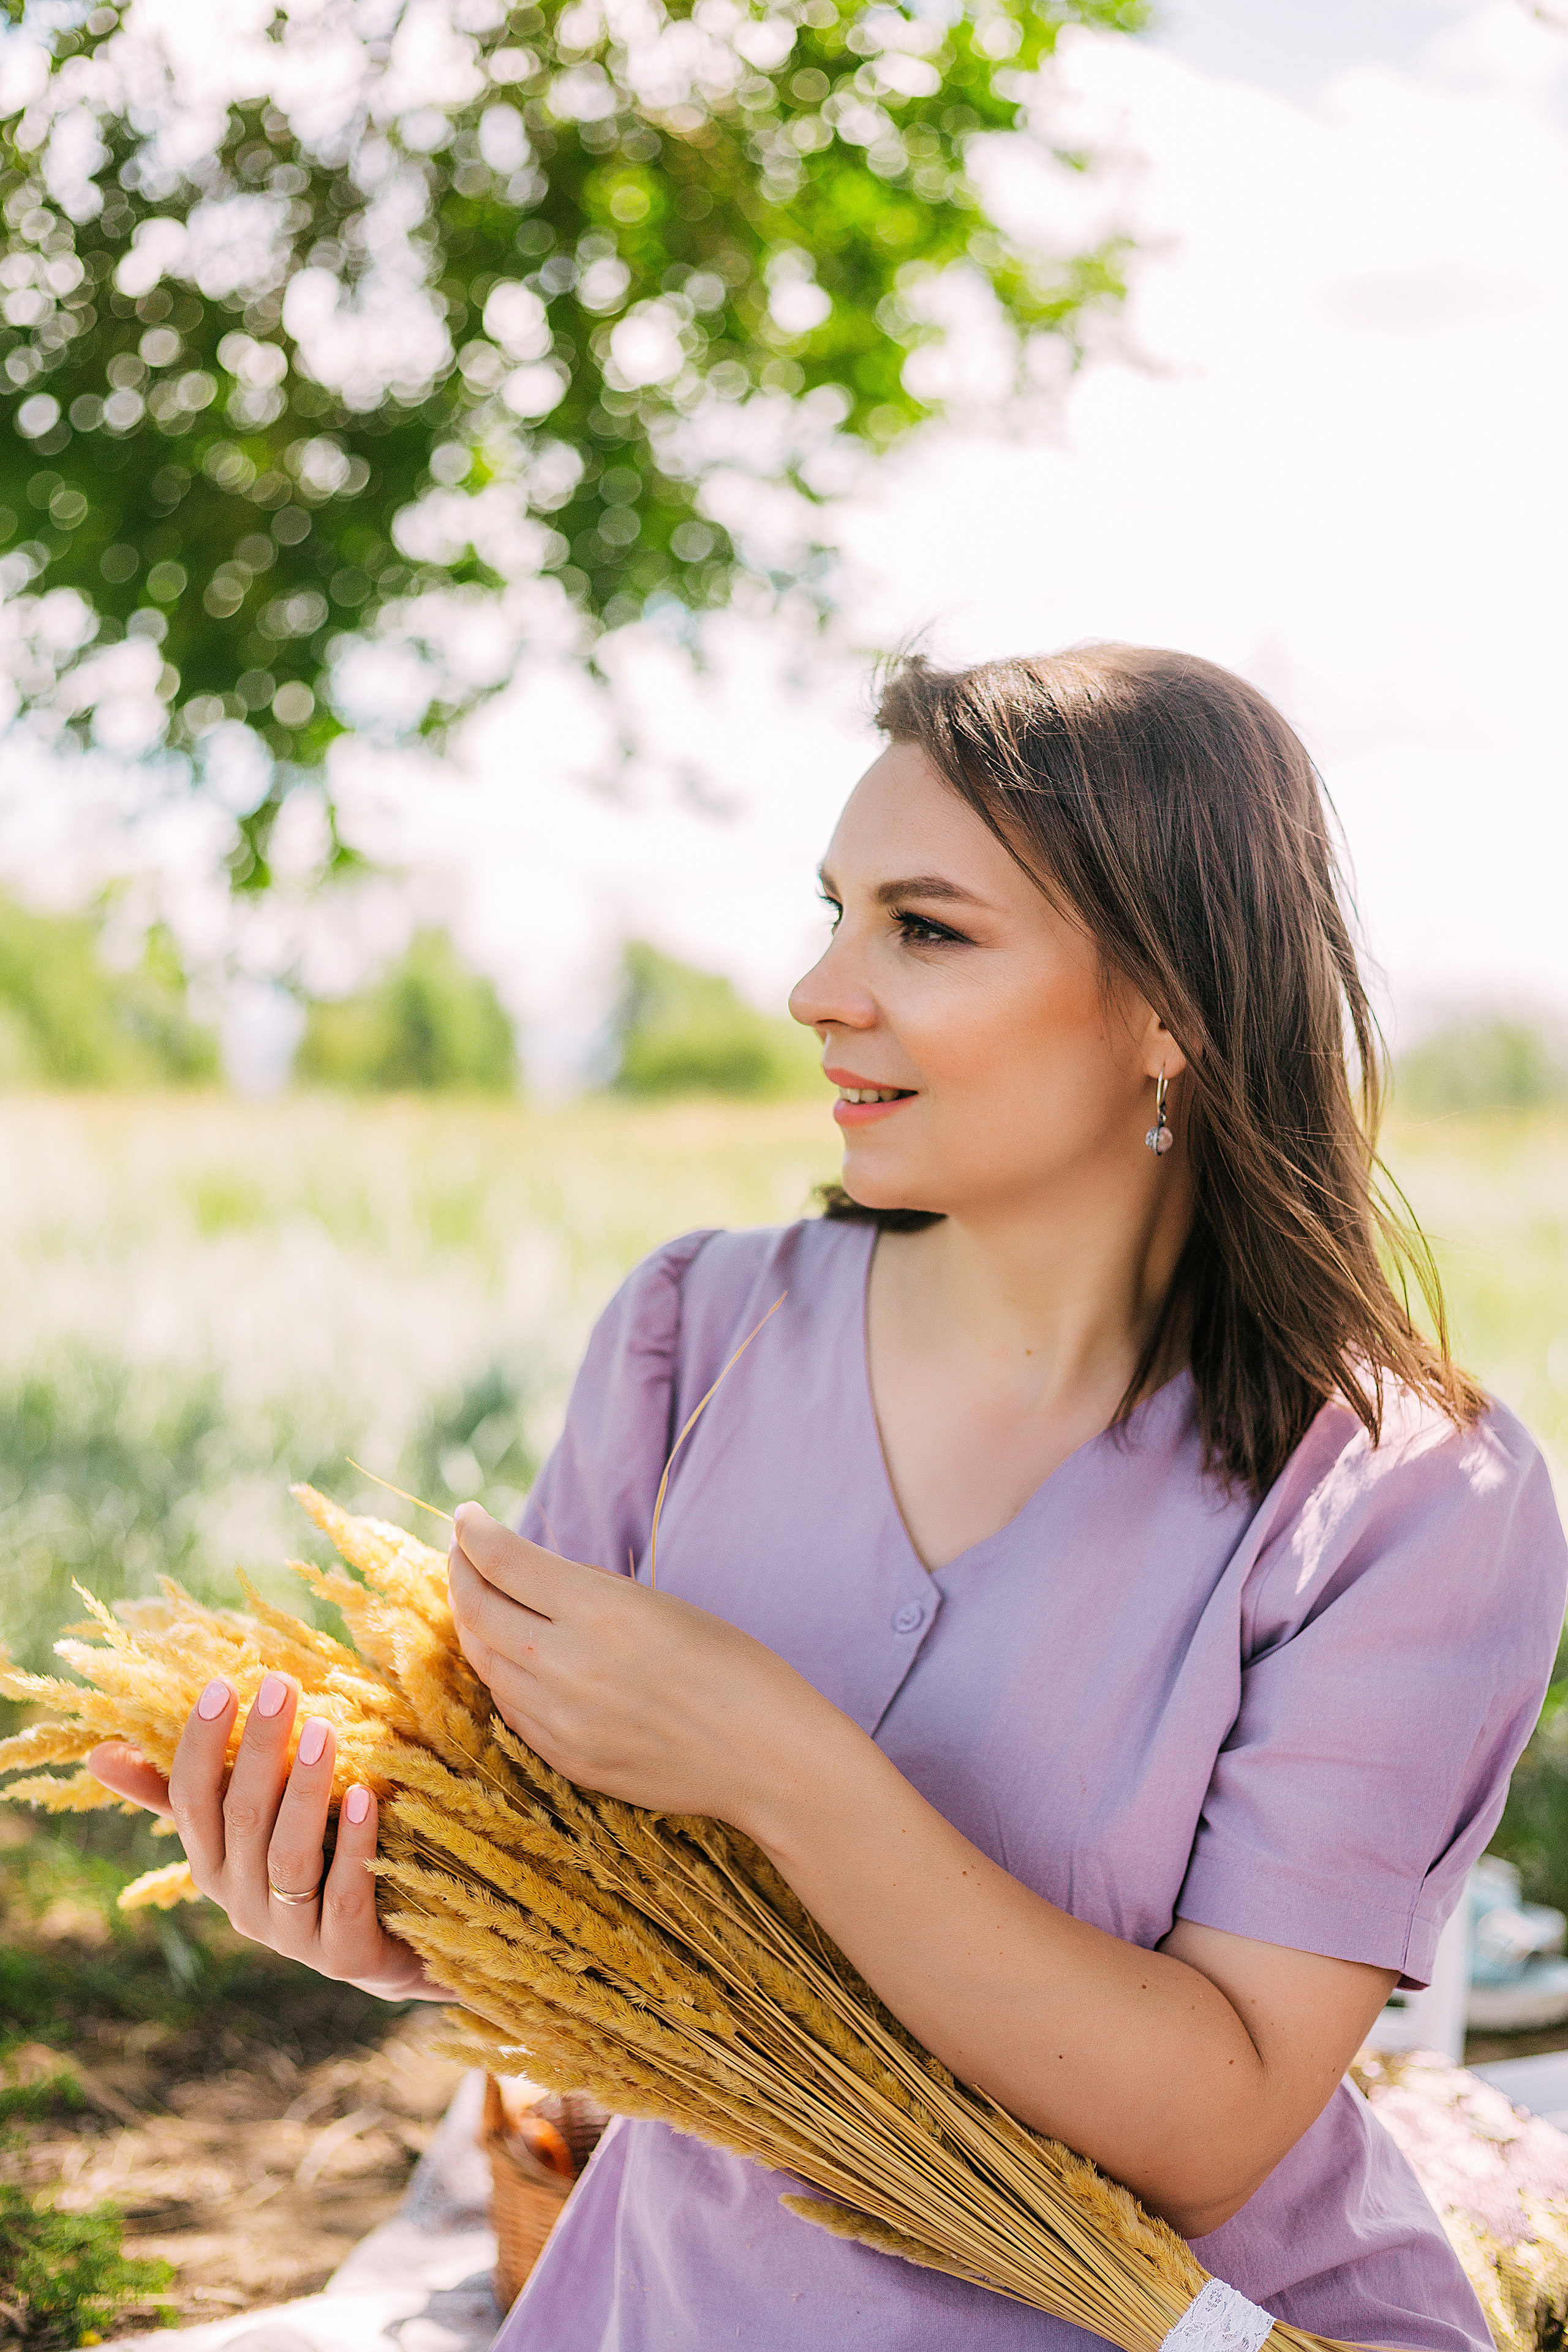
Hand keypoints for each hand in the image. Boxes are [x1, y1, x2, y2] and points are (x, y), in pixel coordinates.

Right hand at [87, 1674, 445, 2003]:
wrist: (390, 1949)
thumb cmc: (312, 1866)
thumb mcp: (249, 1828)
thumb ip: (186, 1792)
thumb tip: (97, 1754)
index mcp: (213, 1865)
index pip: (190, 1801)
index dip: (201, 1745)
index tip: (223, 1684)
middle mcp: (241, 1903)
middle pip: (242, 1818)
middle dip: (258, 1749)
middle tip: (281, 1685)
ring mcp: (291, 1935)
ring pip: (289, 1857)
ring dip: (303, 1790)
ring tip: (324, 1729)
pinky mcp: (345, 1957)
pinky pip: (345, 1896)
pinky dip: (353, 1845)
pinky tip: (364, 1796)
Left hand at [448, 1503, 837, 1832]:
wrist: (765, 1755)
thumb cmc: (729, 1663)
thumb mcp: (659, 1602)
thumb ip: (587, 1588)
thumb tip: (531, 1571)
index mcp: (599, 1611)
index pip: (503, 1560)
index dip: (474, 1532)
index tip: (468, 1516)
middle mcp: (568, 1666)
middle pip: (476, 1612)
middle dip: (460, 1574)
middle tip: (461, 1554)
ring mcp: (561, 1721)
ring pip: (485, 1663)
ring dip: (475, 1625)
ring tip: (479, 1600)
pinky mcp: (566, 1760)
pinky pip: (511, 1709)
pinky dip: (502, 1674)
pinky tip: (512, 1657)